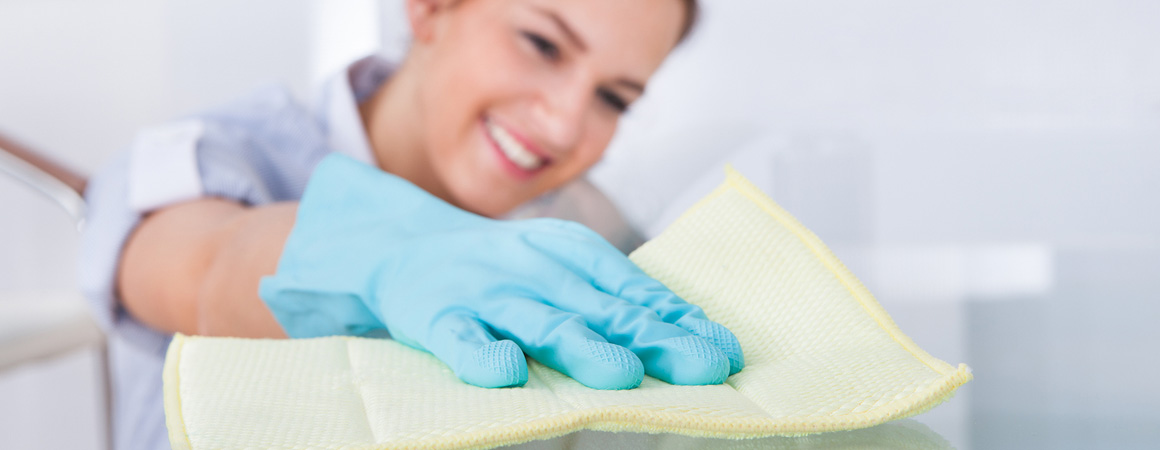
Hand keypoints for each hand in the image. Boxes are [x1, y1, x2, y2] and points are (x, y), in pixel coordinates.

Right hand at [261, 154, 743, 388]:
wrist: (406, 248)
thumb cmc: (501, 270)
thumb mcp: (562, 268)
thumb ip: (616, 299)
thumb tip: (691, 333)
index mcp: (570, 255)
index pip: (633, 291)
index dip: (678, 321)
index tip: (721, 350)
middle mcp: (535, 270)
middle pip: (601, 308)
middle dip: (652, 337)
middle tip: (699, 365)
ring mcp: (486, 294)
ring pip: (540, 321)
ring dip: (581, 346)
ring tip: (621, 374)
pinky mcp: (438, 318)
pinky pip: (462, 339)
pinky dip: (482, 355)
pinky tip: (506, 373)